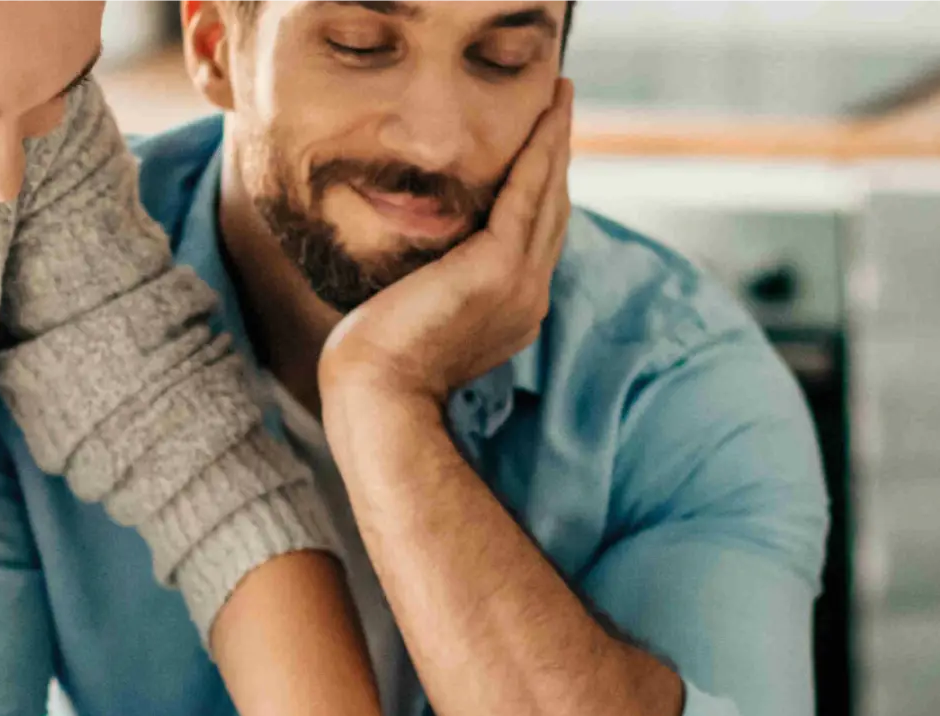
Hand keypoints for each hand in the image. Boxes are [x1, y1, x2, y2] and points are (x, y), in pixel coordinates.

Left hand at [319, 80, 574, 405]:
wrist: (377, 392)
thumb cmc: (380, 363)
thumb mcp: (420, 316)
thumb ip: (439, 287)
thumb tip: (425, 265)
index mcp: (513, 309)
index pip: (535, 236)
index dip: (543, 188)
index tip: (542, 149)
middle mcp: (529, 295)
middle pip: (552, 210)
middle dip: (558, 156)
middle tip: (561, 106)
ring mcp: (521, 282)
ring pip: (548, 196)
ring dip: (556, 141)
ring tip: (560, 99)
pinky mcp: (501, 267)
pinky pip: (527, 194)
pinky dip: (539, 152)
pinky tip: (545, 117)